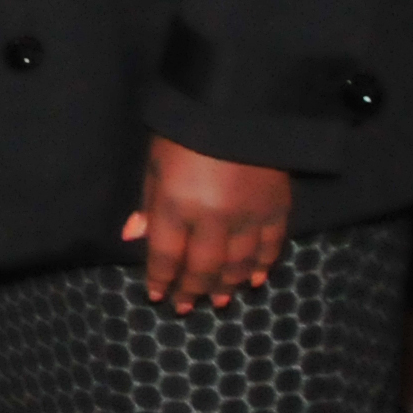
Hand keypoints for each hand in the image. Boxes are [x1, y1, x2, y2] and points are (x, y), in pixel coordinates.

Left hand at [127, 135, 289, 309]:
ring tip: (218, 299)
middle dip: (193, 289)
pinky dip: (262, 266)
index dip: (162, 278)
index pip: (167, 255)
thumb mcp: (155, 163)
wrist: (239, 105)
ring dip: (228, 285)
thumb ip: (149, 204)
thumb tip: (134, 238)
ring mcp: (250, 216)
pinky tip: (255, 280)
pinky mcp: (279, 208)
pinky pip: (271, 247)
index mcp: (177, 204)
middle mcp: (215, 218)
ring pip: (239, 263)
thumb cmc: (185, 132)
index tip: (157, 295)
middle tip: (187, 306)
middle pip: (204, 266)